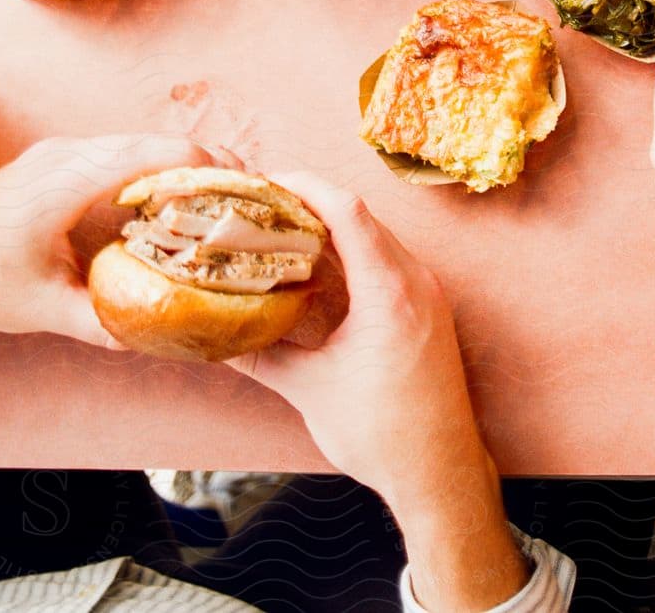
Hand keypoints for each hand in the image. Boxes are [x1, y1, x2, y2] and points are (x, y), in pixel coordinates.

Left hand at [0, 133, 231, 361]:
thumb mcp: (42, 310)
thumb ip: (101, 322)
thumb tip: (159, 336)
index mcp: (66, 181)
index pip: (154, 153)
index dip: (206, 169)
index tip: (243, 194)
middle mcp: (69, 153)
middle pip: (159, 142)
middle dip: (210, 168)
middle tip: (249, 202)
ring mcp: (66, 150)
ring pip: (146, 143)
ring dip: (186, 168)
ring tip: (223, 204)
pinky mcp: (66, 159)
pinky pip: (127, 152)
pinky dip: (161, 170)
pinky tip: (178, 205)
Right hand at [236, 177, 483, 502]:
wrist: (440, 471)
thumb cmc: (382, 433)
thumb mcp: (310, 389)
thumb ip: (261, 355)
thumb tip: (215, 334)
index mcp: (390, 291)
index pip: (348, 212)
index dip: (306, 187)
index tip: (267, 182)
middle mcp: (416, 281)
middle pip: (361, 218)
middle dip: (311, 204)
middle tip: (263, 206)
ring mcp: (428, 293)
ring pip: (376, 238)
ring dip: (332, 229)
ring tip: (283, 230)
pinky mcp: (428, 309)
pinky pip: (388, 262)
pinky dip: (353, 255)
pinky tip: (319, 269)